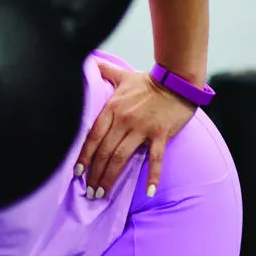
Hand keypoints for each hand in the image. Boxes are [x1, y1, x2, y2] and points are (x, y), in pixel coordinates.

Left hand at [76, 62, 193, 198]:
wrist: (177, 80)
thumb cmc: (149, 81)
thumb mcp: (123, 75)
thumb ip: (104, 70)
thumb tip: (89, 61)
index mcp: (112, 108)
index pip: (93, 136)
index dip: (84, 155)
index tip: (77, 173)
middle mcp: (124, 120)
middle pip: (105, 152)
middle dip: (95, 173)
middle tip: (90, 192)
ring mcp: (142, 129)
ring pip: (122, 158)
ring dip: (110, 177)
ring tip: (103, 194)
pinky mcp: (160, 135)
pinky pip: (155, 159)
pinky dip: (152, 176)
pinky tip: (148, 192)